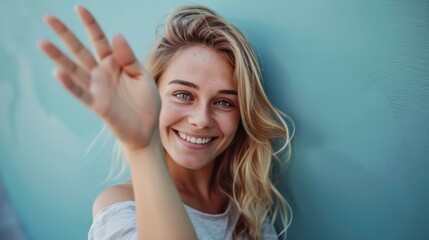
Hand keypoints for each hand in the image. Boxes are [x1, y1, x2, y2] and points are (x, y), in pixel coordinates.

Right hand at [38, 6, 160, 149]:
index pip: (99, 40)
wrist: (147, 129)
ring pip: (74, 69)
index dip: (90, 24)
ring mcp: (97, 88)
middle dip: (65, 34)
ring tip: (42, 42)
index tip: (79, 8)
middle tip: (48, 18)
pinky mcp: (97, 104)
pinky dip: (70, 84)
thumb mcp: (142, 75)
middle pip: (80, 50)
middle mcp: (101, 73)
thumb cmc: (146, 102)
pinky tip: (58, 73)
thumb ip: (129, 57)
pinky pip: (81, 92)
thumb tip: (116, 35)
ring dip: (58, 57)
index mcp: (114, 63)